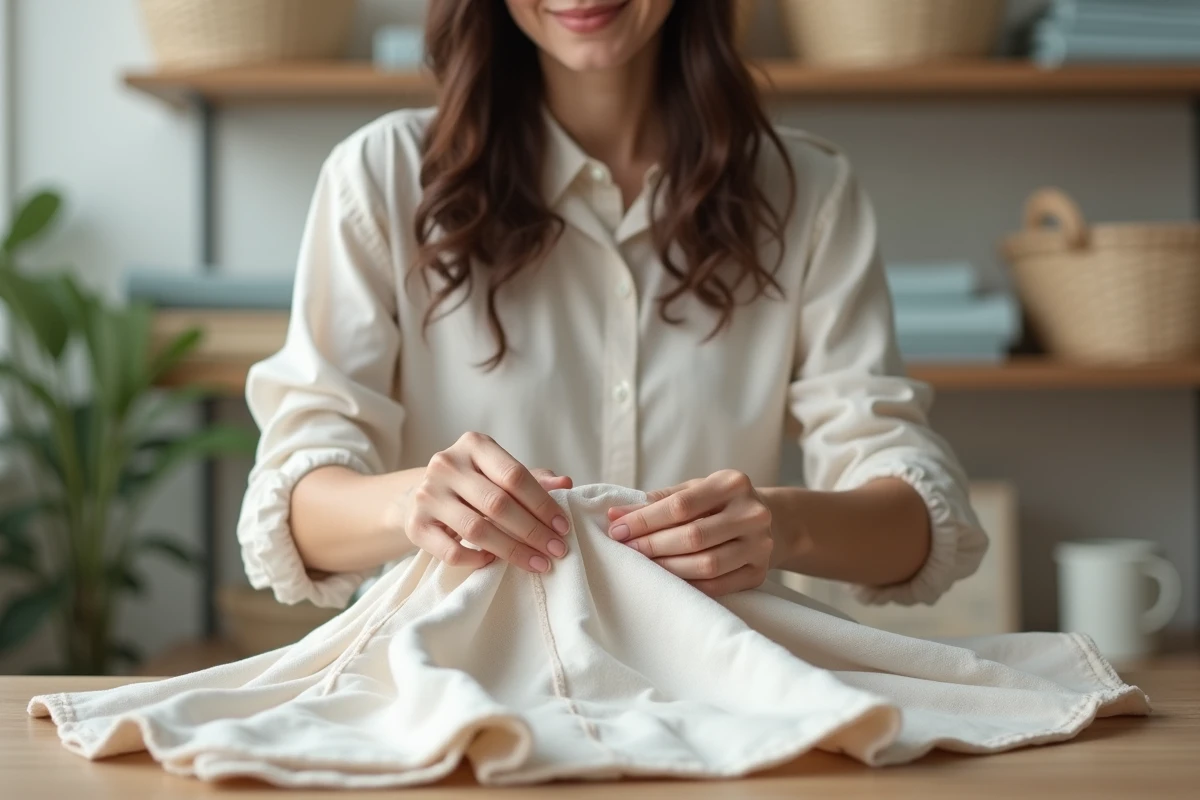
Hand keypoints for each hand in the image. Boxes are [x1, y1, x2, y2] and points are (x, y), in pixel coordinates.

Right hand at [402, 432, 572, 572]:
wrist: (420, 495)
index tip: (563, 527)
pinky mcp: (415, 525)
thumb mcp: (500, 473)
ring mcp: (427, 494)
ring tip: (537, 563)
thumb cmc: (473, 484)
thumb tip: (566, 484)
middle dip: (533, 532)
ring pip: (476, 529)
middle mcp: (447, 464)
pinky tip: (493, 561)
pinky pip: (451, 551)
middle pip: (498, 504)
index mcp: (473, 444)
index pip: (514, 475)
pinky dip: (476, 560)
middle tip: (557, 551)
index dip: (543, 504)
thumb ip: (532, 479)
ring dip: (512, 551)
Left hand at [606, 470, 773, 595]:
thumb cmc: (719, 504)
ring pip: (706, 564)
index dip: (646, 520)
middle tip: (626, 550)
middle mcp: (752, 513)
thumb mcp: (695, 491)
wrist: (771, 522)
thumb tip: (615, 515)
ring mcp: (760, 545)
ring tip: (644, 567)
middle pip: (693, 536)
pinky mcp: (759, 573)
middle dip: (653, 545)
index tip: (618, 529)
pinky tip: (667, 582)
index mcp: (732, 483)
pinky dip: (688, 586)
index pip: (681, 505)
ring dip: (668, 569)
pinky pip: (717, 586)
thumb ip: (657, 501)